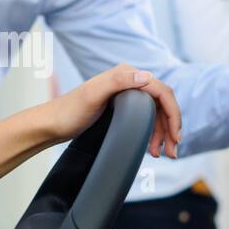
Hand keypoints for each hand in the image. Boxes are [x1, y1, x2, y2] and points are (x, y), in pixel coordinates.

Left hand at [40, 63, 181, 157]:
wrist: (52, 124)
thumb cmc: (70, 111)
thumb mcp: (93, 95)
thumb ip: (119, 81)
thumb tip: (146, 76)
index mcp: (126, 74)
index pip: (161, 91)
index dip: (173, 114)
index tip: (175, 137)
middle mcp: (128, 80)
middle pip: (161, 103)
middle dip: (171, 127)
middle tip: (173, 151)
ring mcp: (125, 94)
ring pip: (155, 113)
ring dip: (163, 133)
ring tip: (162, 154)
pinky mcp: (122, 107)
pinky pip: (146, 118)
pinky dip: (153, 132)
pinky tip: (152, 147)